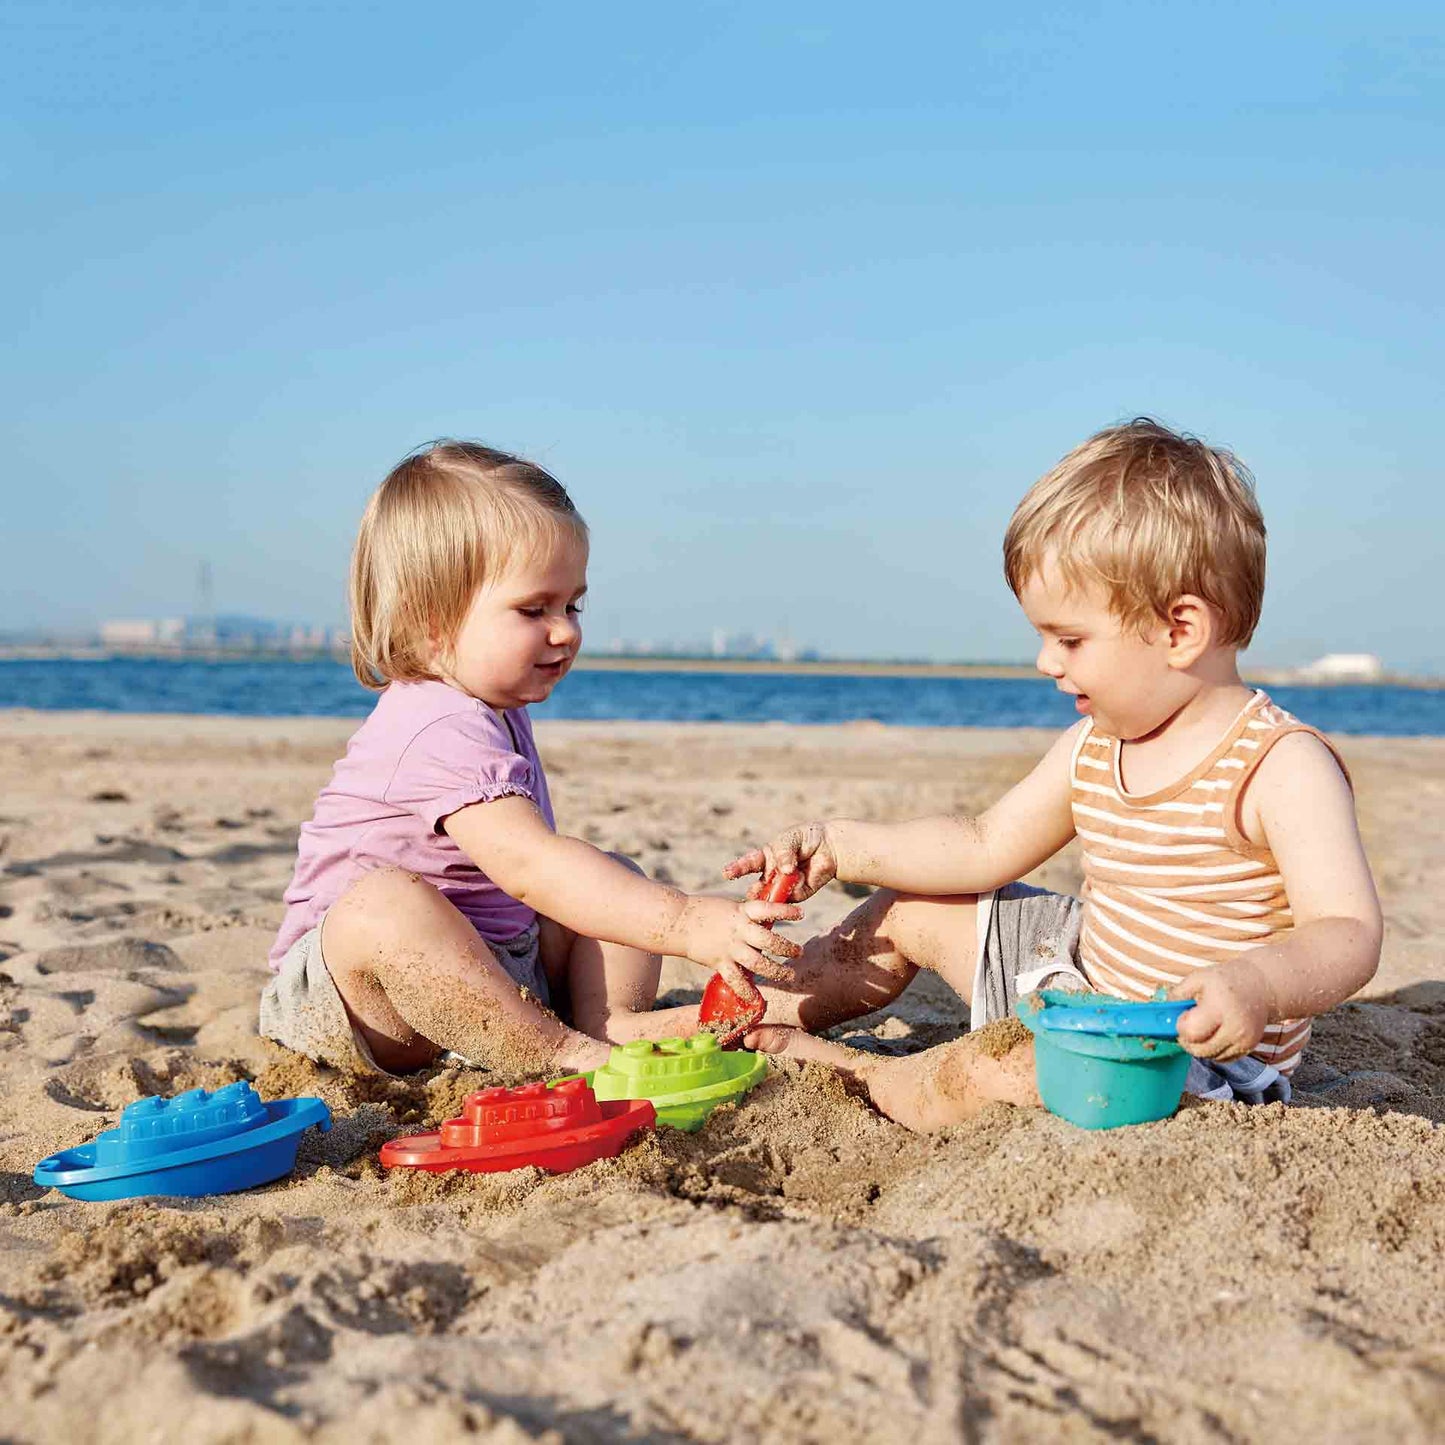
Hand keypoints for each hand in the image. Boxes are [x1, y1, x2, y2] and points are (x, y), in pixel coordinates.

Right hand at [677, 894, 803, 995]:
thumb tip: (765, 919)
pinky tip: (756, 999)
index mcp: (741, 912)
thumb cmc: (703, 910)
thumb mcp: (728, 906)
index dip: (785, 912)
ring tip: (789, 975)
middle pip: (769, 941)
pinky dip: (747, 991)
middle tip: (799, 952)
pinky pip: (736, 980)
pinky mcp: (719, 962)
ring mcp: (729, 947)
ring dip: (776, 970)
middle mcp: (739, 930)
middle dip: (787, 948)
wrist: (677, 921)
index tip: (800, 914)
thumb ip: (746, 914)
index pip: (768, 909)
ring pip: (758, 963)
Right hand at [723, 821, 837, 900]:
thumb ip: (784, 852)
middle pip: (759, 885)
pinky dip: (791, 896)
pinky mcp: (799, 894)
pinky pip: (791, 898)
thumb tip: (785, 870)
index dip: (736, 869)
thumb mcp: (791, 839)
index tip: (726, 873)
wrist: (830, 846)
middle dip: (754, 891)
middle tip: (751, 894)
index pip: (748, 863)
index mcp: (766, 857)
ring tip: (767, 902)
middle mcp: (772, 873)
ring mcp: (784, 885)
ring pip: (773, 896)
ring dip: (769, 900)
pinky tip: (795, 888)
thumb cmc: (806, 837)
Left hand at [1171, 961, 1274, 1061]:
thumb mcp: (1198, 978)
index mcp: (1220, 1008)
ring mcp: (1245, 1041)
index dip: (1181, 1026)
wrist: (1262, 986)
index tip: (1183, 1016)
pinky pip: (1222, 1058)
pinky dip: (1213, 1049)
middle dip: (1187, 1039)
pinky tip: (1214, 1032)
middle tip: (1188, 1024)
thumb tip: (1162, 1012)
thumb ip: (1177, 995)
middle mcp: (1235, 1028)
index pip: (1191, 1032)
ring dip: (1199, 1046)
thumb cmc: (1225, 980)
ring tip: (1202, 1026)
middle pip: (1199, 1049)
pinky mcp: (1249, 1048)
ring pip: (1210, 1056)